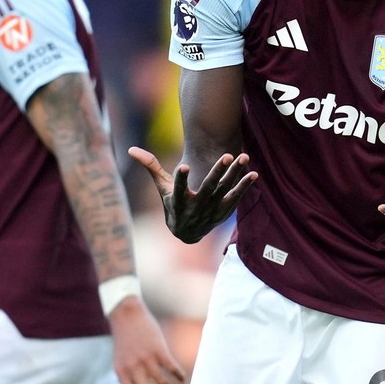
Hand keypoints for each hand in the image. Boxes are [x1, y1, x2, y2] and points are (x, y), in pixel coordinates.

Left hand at [107, 296, 185, 383]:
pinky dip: (179, 376)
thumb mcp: (120, 359)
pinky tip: (182, 379)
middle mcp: (134, 368)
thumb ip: (127, 376)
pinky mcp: (159, 349)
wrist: (126, 313)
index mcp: (122, 372)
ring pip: (164, 383)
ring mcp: (147, 358)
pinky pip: (172, 368)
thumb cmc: (124, 338)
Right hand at [128, 146, 256, 242]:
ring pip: (224, 191)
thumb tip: (130, 149)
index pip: (178, 189)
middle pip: (208, 189)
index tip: (184, 166)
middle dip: (218, 172)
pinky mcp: (223, 213)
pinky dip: (244, 187)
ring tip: (244, 157)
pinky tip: (254, 173)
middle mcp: (195, 208)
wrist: (186, 234)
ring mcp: (211, 211)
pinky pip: (235, 198)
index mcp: (178, 202)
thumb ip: (150, 166)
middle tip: (227, 156)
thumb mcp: (161, 188)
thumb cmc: (172, 204)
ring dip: (235, 175)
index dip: (181, 179)